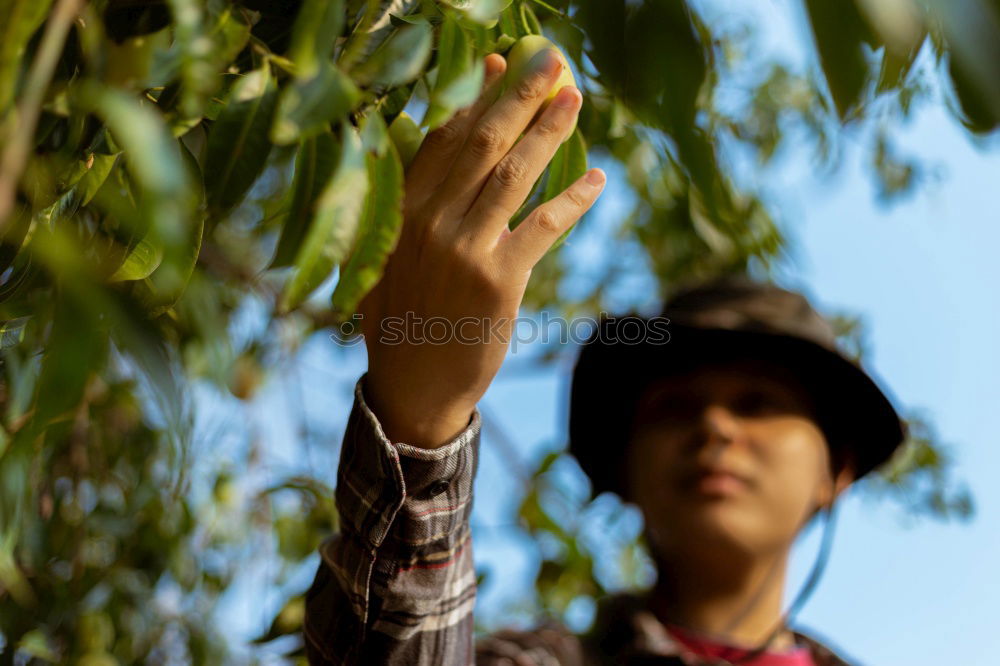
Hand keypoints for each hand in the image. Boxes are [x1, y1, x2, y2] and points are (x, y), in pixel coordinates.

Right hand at [358, 49, 605, 447]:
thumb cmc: (404, 318)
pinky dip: (573, 199)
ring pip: (515, 175)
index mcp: (399, 211)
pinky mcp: (499, 281)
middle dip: (519, 95)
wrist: (414, 387)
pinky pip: (544, 226)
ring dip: (550, 132)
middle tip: (551, 61)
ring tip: (575, 100)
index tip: (503, 64)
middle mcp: (429, 222)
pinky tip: (596, 179)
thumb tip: (433, 150)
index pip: (444, 139)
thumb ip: (408, 204)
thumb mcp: (387, 256)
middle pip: (482, 144)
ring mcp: (464, 250)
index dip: (477, 98)